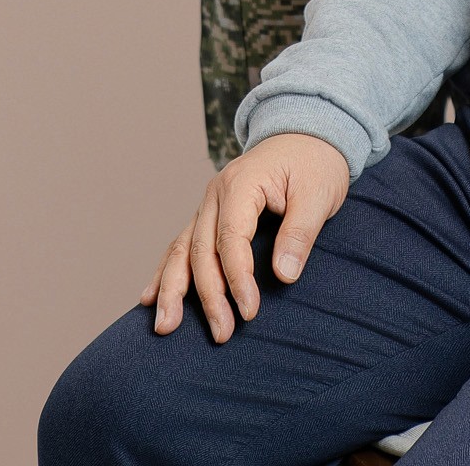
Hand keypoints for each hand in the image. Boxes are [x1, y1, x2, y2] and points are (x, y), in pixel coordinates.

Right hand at [141, 133, 350, 341]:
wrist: (309, 134)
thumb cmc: (316, 164)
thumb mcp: (319, 194)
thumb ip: (300, 233)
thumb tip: (284, 276)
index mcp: (241, 183)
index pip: (230, 239)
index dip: (237, 279)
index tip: (250, 312)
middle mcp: (216, 193)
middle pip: (201, 249)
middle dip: (207, 296)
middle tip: (221, 334)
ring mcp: (209, 203)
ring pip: (182, 249)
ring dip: (172, 289)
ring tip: (164, 326)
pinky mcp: (210, 214)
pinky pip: (183, 244)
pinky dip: (166, 271)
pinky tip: (150, 297)